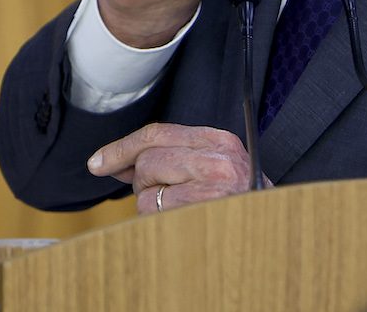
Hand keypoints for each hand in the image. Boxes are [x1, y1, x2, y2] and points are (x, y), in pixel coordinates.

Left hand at [87, 123, 267, 213]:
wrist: (267, 233)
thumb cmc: (237, 204)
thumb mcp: (214, 169)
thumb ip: (172, 157)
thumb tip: (117, 162)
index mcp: (220, 142)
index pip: (159, 133)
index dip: (123, 146)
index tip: (98, 161)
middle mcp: (216, 159)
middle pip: (148, 159)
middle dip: (143, 180)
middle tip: (165, 194)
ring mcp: (209, 186)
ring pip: (147, 187)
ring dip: (153, 203)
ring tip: (183, 210)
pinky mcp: (198, 210)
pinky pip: (152, 211)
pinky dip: (158, 220)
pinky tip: (183, 223)